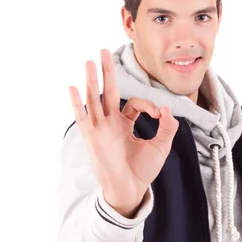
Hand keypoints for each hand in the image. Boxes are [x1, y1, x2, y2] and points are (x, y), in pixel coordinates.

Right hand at [68, 49, 178, 211]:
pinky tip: (73, 87)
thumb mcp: (161, 147)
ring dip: (92, 79)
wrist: (129, 190)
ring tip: (90, 60)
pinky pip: (83, 118)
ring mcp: (100, 129)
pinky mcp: (93, 138)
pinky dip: (77, 104)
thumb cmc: (142, 171)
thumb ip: (168, 128)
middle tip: (104, 51)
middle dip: (107, 71)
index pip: (134, 104)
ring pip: (95, 99)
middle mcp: (110, 123)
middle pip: (108, 92)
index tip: (160, 114)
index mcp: (125, 124)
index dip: (149, 104)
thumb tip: (169, 109)